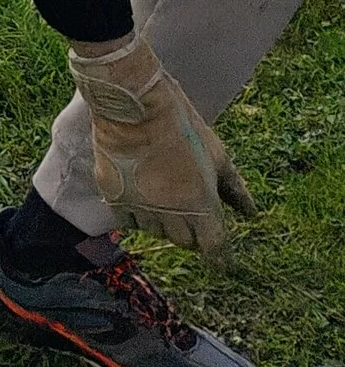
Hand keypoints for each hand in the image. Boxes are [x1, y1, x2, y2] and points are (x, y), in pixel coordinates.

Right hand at [69, 29, 259, 260]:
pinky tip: (140, 195)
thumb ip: (235, 189)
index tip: (220, 262)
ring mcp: (141, 206)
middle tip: (189, 212)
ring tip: (162, 196)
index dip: (219, 258)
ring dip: (163, 222)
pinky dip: (136, 214)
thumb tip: (251, 214)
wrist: (136, 104)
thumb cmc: (182, 125)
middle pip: (184, 241)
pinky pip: (128, 220)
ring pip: (155, 232)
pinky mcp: (115, 196)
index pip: (214, 247)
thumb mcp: (217, 154)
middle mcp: (171, 213)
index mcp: (201, 204)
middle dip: (191, 233)